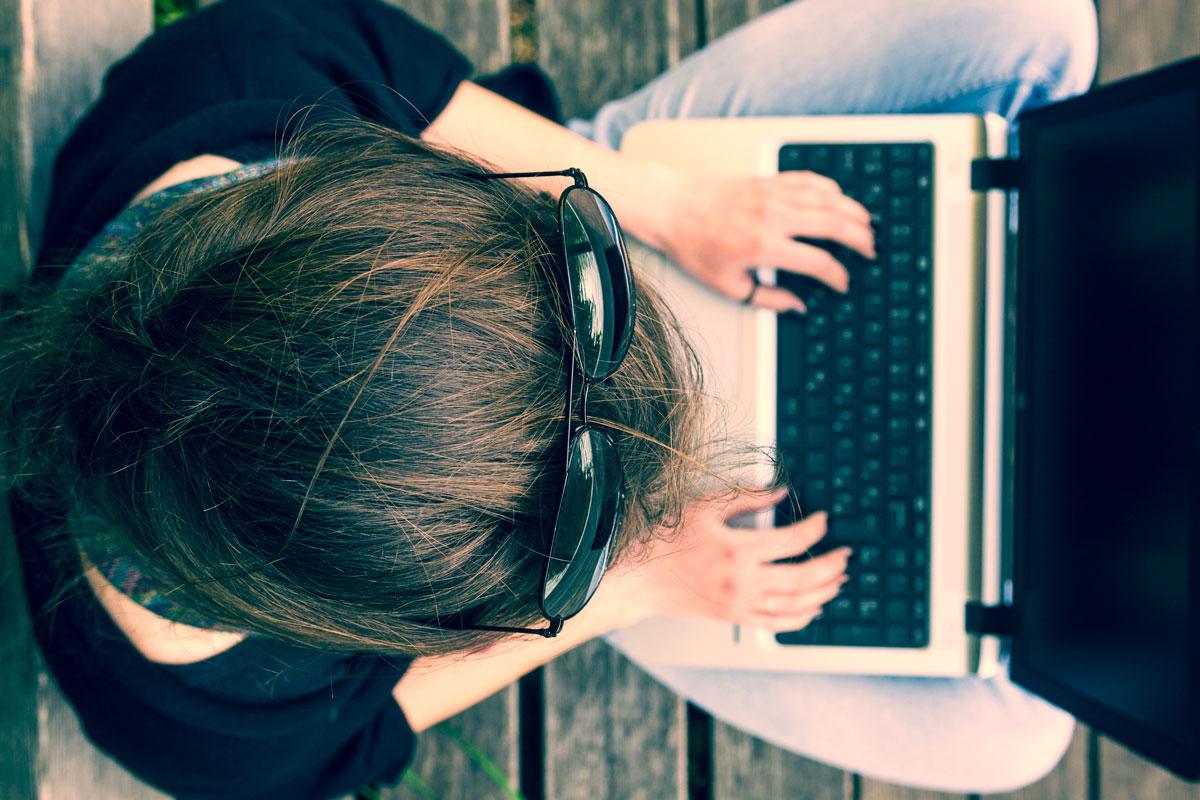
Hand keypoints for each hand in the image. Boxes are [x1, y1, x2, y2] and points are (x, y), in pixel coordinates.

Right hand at [611, 487, 850, 631]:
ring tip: (839, 581)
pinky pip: (776, 623)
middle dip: (831, 565)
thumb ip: (746, 498)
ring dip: (823, 593)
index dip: (814, 529)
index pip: (791, 541)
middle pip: (802, 578)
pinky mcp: (734, 616)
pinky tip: (814, 609)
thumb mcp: (705, 507)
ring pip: (795, 604)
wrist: (643, 578)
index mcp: (737, 550)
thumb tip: (781, 492)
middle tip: (845, 555)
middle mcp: (742, 581)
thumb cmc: (668, 540)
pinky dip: (800, 618)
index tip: (823, 520)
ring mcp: (739, 603)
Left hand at [656, 171, 875, 312]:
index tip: (843, 284)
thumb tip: (798, 306)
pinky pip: (809, 180)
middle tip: (871, 251)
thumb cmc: (695, 247)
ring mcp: (773, 194)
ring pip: (828, 198)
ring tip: (867, 225)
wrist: (673, 208)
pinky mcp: (768, 180)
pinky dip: (830, 188)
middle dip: (860, 239)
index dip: (838, 276)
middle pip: (833, 224)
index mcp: (764, 246)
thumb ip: (767, 298)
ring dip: (853, 212)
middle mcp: (773, 216)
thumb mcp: (727, 285)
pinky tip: (840, 198)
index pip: (818, 262)